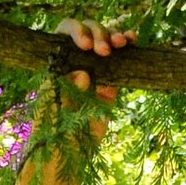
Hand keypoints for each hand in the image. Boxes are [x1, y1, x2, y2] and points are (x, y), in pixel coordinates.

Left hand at [57, 18, 136, 132]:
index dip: (76, 31)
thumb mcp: (53, 108)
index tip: (85, 44)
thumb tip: (84, 74)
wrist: (69, 153)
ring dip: (114, 36)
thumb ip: (65, 89)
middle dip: (98, 34)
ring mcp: (96, 70)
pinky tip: (132, 39)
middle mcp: (78, 60)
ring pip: (106, 42)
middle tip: (104, 51)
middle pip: (89, 32)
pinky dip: (127, 48)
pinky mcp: (111, 84)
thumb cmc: (53, 129)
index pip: (65, 33)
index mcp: (59, 60)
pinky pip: (120, 62)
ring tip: (121, 43)